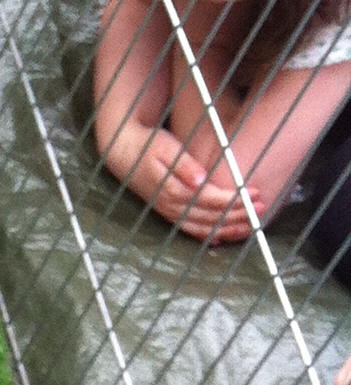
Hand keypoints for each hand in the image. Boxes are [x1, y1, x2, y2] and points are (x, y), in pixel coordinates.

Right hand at [104, 121, 262, 241]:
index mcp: (173, 188)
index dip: (234, 198)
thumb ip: (183, 165)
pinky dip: (207, 236)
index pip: (210, 199)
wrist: (123, 153)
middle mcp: (171, 205)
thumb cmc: (148, 145)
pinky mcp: (168, 213)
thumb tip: (200, 180)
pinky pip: (190, 230)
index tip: (255, 192)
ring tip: (251, 226)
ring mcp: (169, 212)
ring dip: (227, 229)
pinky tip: (221, 239)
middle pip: (210, 216)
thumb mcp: (165, 148)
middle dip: (238, 215)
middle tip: (262, 208)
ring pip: (202, 228)